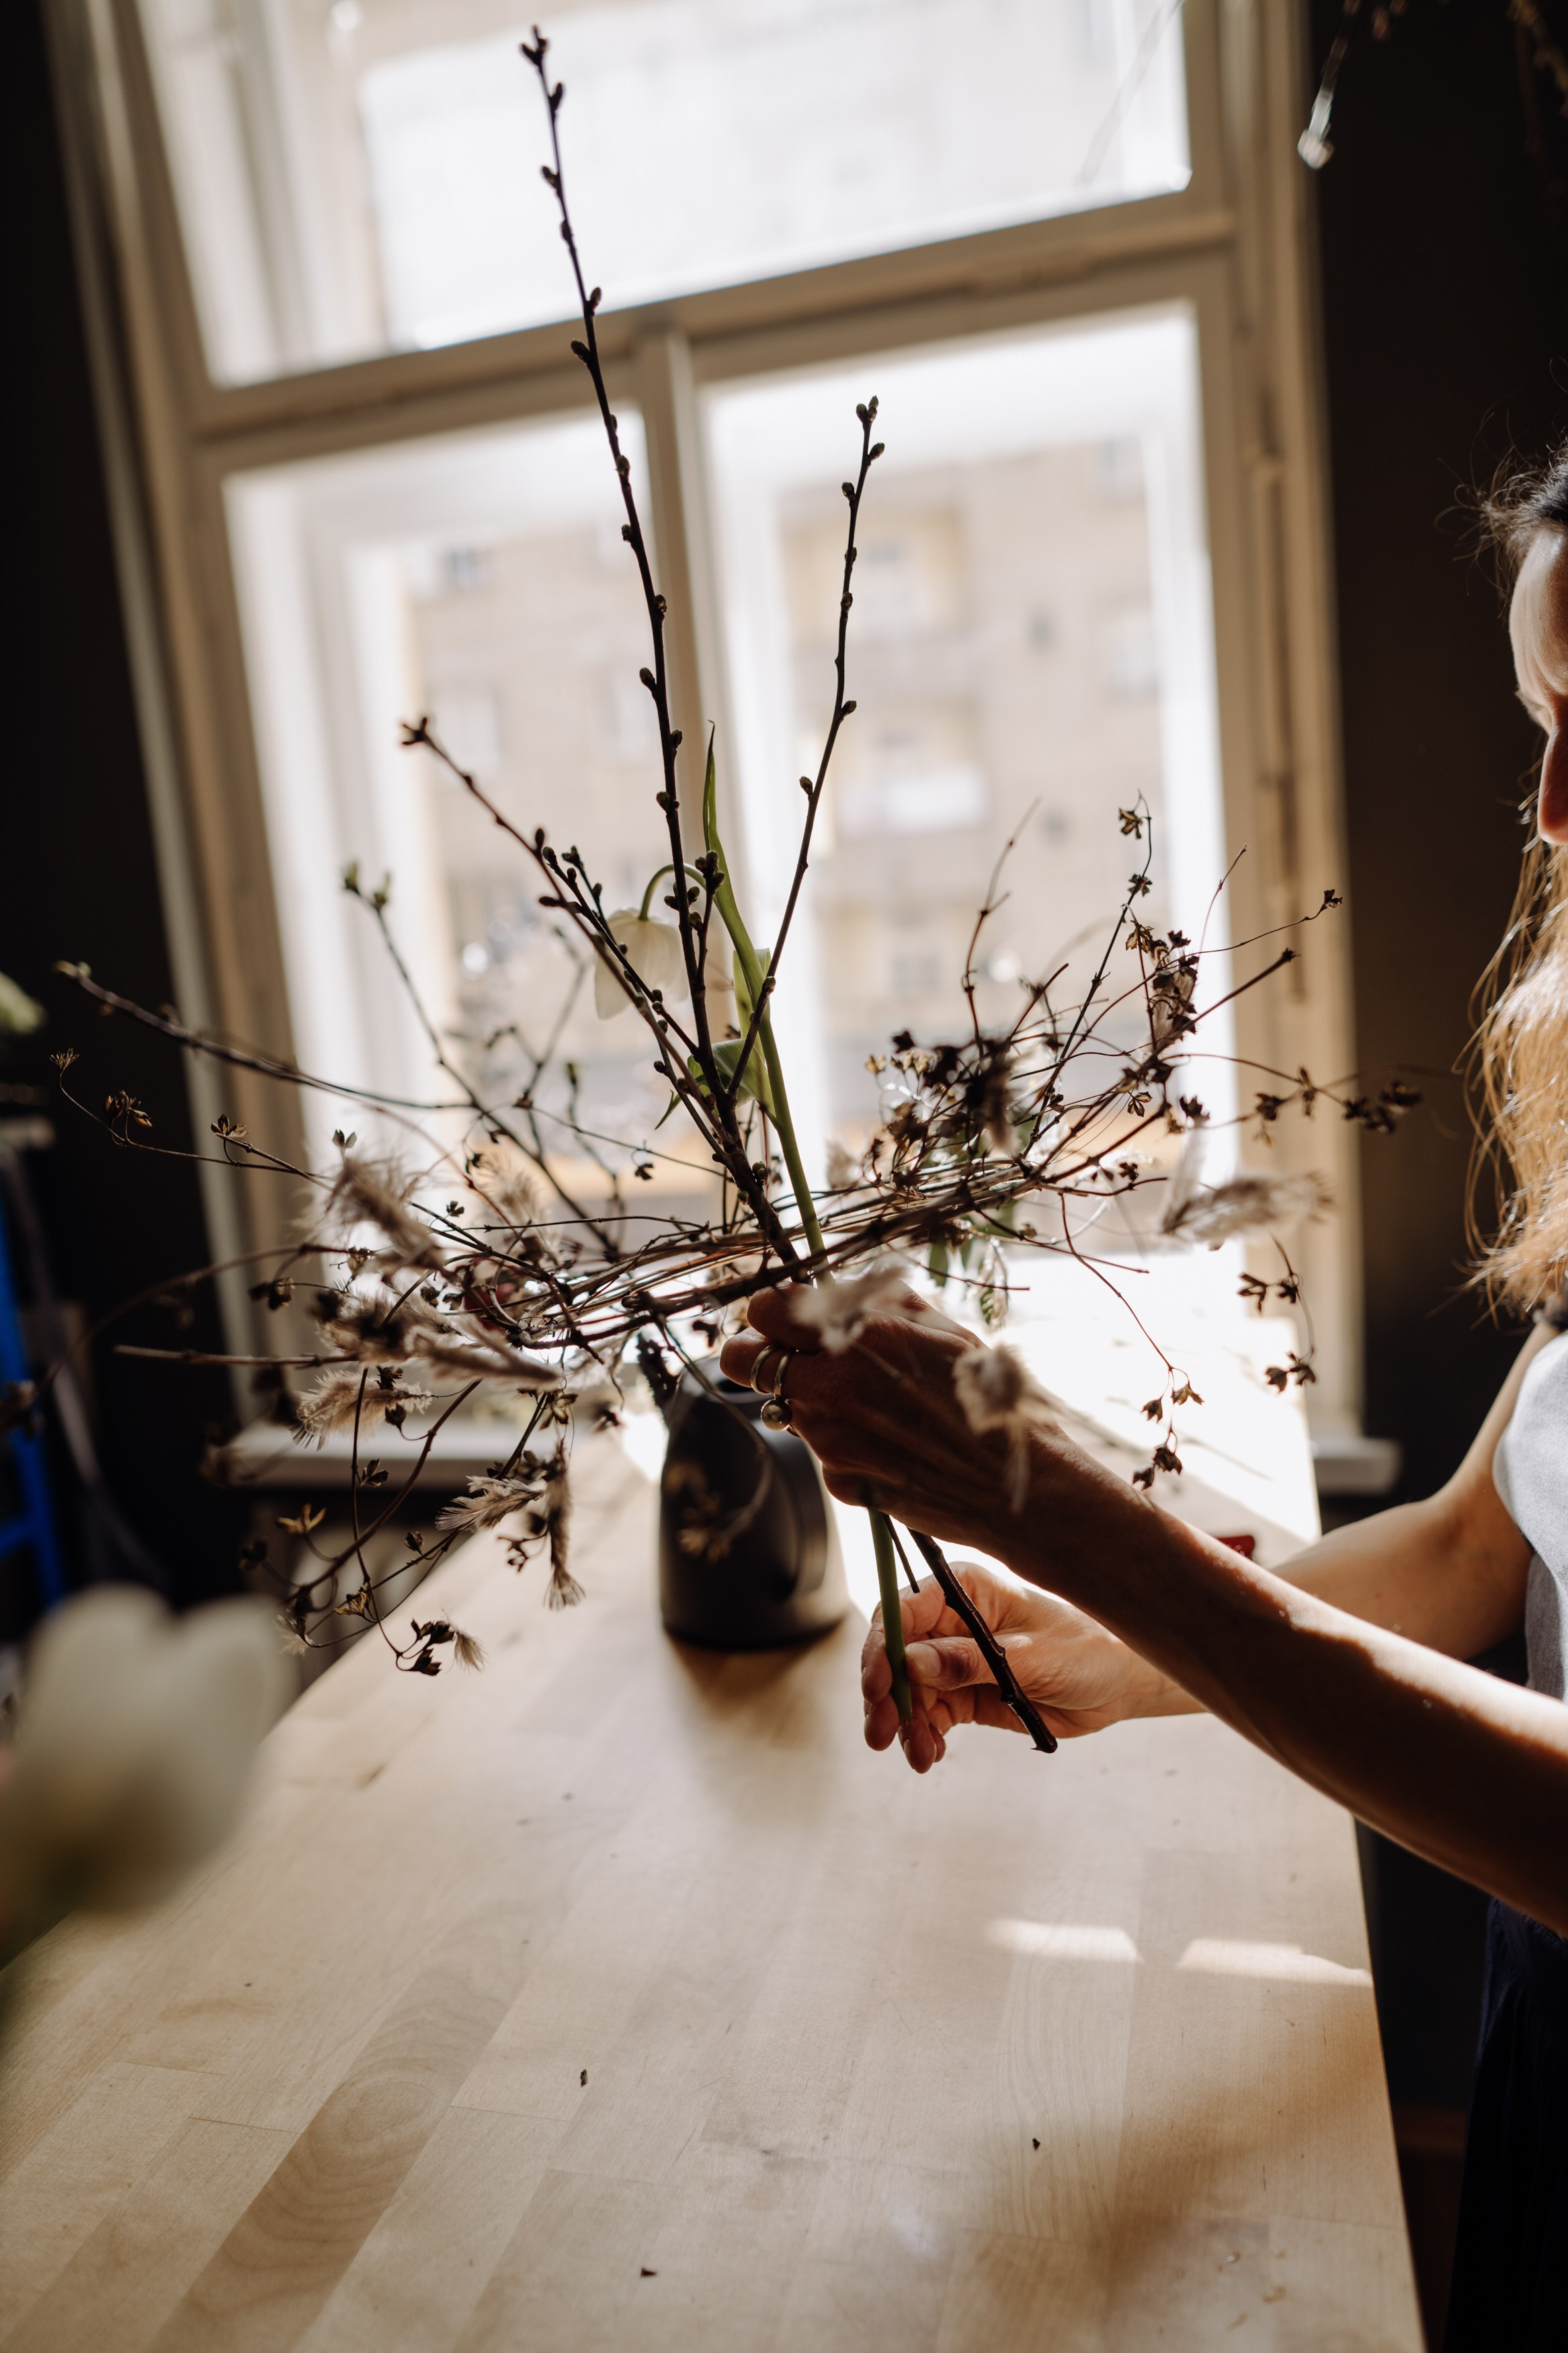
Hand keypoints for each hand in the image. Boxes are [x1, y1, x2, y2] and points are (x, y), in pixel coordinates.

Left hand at [719, 1283, 1125, 1564]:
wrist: (1021, 1491)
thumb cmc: (995, 1405)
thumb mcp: (949, 1334)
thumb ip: (889, 1306)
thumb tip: (845, 1287)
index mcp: (863, 1336)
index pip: (768, 1309)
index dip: (770, 1312)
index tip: (780, 1319)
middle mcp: (835, 1387)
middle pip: (744, 1360)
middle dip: (757, 1354)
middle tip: (783, 1357)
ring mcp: (832, 1440)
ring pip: (784, 1407)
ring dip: (810, 1401)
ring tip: (870, 1408)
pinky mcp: (840, 1482)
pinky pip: (823, 1453)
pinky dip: (844, 1446)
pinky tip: (892, 1447)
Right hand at [862, 1560, 1174, 1770]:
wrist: (1116, 1684)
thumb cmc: (1085, 1650)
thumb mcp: (1031, 1658)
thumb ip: (970, 1661)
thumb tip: (910, 1662)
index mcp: (964, 1590)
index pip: (903, 1611)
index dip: (882, 1646)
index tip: (877, 1686)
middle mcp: (950, 1621)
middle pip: (895, 1654)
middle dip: (884, 1694)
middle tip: (881, 1733)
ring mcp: (953, 1659)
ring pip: (907, 1690)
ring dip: (904, 1723)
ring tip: (916, 1755)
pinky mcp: (962, 1693)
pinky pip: (929, 1715)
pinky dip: (923, 1736)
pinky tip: (930, 1755)